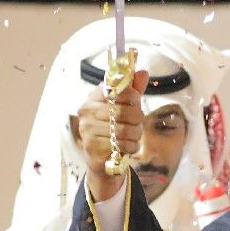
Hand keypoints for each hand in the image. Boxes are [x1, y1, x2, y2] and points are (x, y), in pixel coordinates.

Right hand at [74, 72, 147, 203]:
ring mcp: (87, 130)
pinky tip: (129, 146)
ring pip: (124, 129)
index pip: (116, 89)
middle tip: (138, 122)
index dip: (132, 95)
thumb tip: (143, 72)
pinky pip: (121, 145)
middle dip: (137, 118)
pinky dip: (131, 146)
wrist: (102, 158)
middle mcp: (87, 111)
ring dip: (136, 134)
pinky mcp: (92, 147)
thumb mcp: (125, 106)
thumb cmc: (114, 127)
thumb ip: (133, 90)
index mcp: (93, 97)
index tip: (136, 101)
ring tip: (134, 135)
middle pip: (123, 111)